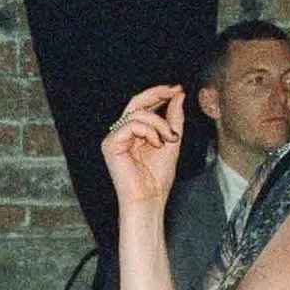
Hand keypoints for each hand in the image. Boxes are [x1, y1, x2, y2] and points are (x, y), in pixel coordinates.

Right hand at [102, 84, 186, 210]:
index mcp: (134, 132)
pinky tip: (157, 143)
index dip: (160, 94)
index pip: (144, 106)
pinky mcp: (111, 145)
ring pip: (138, 114)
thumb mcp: (172, 142)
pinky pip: (131, 125)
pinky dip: (149, 131)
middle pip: (136, 102)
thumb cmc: (158, 177)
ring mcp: (114, 138)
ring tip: (169, 139)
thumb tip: (178, 96)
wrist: (149, 199)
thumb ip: (174, 120)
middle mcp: (122, 133)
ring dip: (159, 123)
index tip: (178, 89)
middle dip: (157, 94)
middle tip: (175, 91)